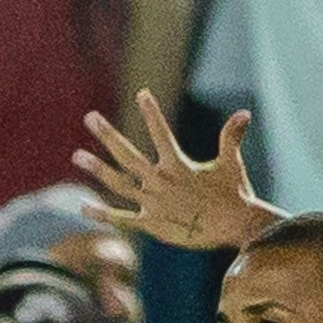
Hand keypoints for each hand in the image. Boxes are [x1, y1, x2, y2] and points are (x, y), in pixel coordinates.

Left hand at [74, 92, 271, 252]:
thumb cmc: (235, 194)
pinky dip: (103, 214)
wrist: (234, 228)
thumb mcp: (232, 163)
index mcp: (178, 165)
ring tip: (77, 156)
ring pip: (119, 184)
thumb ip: (231, 137)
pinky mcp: (152, 225)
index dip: (152, 113)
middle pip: (128, 155)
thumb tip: (245, 113)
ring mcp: (153, 204)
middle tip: (89, 117)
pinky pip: (123, 219)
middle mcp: (161, 182)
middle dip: (107, 135)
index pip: (160, 133)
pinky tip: (84, 207)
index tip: (142, 94)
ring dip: (97, 170)